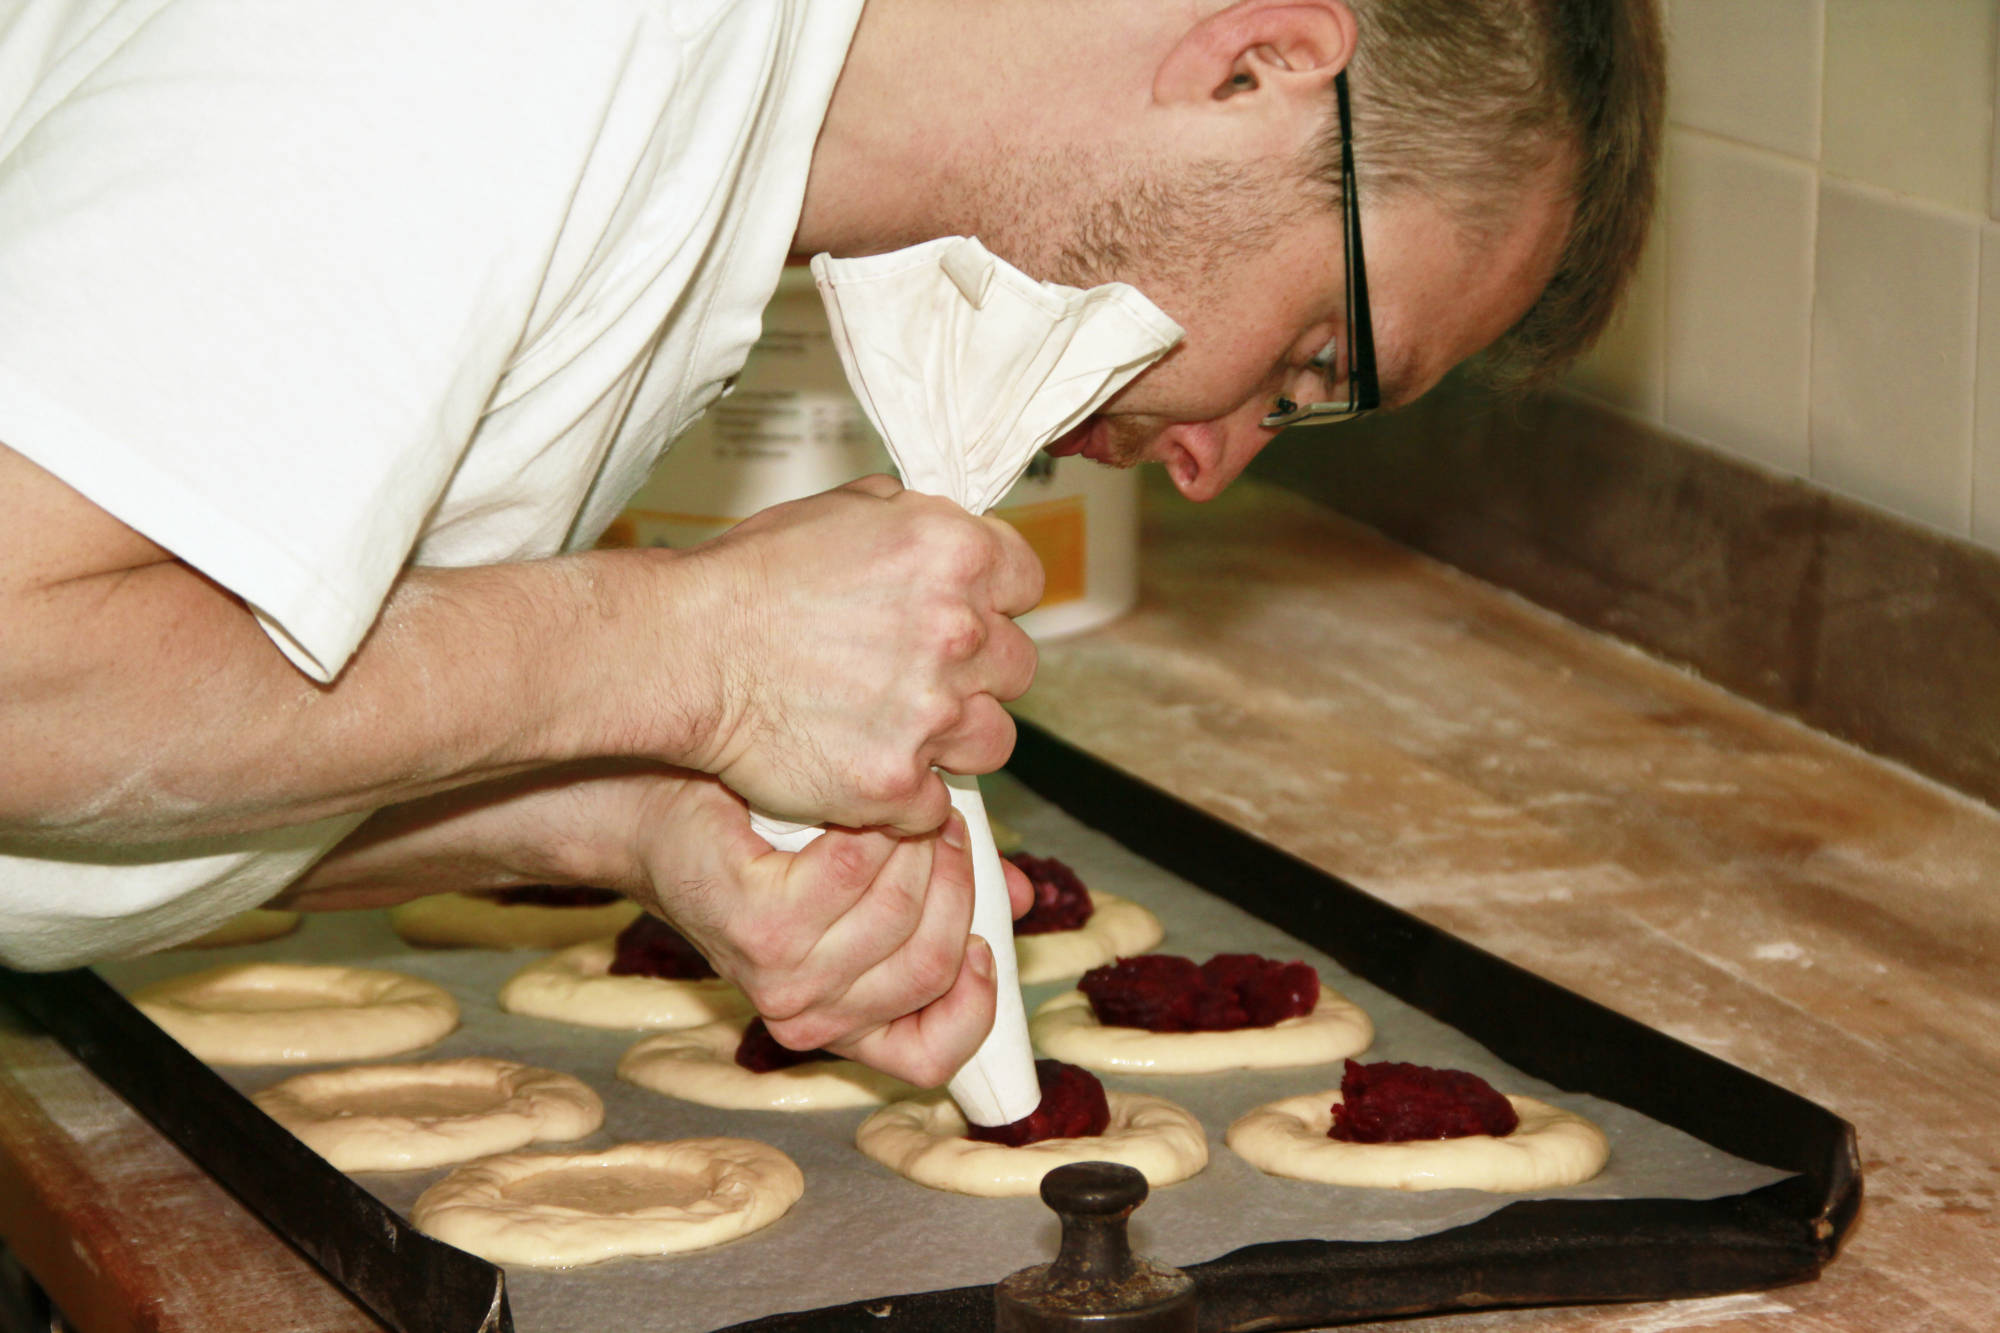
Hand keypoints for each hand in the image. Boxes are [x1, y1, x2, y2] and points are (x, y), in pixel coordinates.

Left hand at [625, 771, 1032, 1086]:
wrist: (659, 818)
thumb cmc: (764, 850)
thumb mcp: (864, 886)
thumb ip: (941, 896)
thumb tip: (1018, 895)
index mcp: (842, 1021)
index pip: (930, 1058)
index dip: (975, 1006)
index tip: (986, 945)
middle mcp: (809, 1016)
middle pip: (930, 967)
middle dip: (957, 887)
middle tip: (949, 829)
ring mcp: (781, 978)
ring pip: (900, 917)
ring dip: (918, 849)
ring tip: (907, 810)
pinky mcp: (759, 925)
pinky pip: (855, 872)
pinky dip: (871, 830)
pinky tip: (860, 808)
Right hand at [679, 475, 1041, 834]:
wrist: (684, 651)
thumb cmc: (749, 580)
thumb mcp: (842, 511)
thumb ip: (913, 519)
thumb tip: (948, 530)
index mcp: (955, 554)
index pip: (1027, 583)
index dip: (994, 601)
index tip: (965, 615)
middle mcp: (959, 632)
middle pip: (1016, 667)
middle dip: (977, 673)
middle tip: (919, 676)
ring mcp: (933, 714)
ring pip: (993, 741)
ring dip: (954, 738)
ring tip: (896, 728)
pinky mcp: (898, 783)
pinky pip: (937, 803)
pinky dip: (907, 796)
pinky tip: (864, 768)